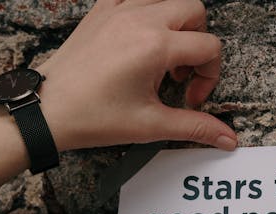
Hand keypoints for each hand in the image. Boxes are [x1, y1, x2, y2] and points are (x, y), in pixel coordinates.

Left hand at [0, 0, 235, 197]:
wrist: (47, 110)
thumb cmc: (93, 117)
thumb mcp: (150, 125)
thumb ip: (195, 127)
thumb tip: (228, 138)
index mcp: (155, 46)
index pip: (209, 47)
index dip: (209, 77)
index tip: (190, 98)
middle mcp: (139, 19)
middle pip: (195, 11)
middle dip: (198, 42)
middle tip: (181, 74)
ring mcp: (118, 9)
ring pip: (168, 0)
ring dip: (175, 26)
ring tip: (161, 59)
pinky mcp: (101, 10)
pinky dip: (146, 12)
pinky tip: (139, 41)